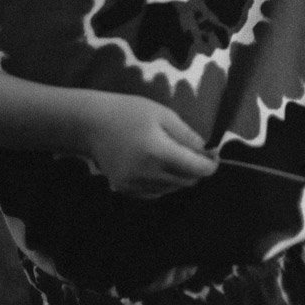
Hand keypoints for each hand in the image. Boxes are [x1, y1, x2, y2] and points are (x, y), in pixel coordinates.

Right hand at [84, 95, 218, 197]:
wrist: (90, 124)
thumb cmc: (128, 112)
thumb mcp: (162, 114)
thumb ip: (186, 134)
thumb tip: (206, 149)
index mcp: (158, 152)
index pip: (195, 169)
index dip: (210, 165)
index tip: (214, 156)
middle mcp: (148, 173)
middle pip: (186, 181)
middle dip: (197, 170)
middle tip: (199, 155)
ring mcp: (135, 184)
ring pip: (172, 189)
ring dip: (181, 177)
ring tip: (179, 159)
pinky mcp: (125, 188)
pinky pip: (155, 193)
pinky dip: (164, 184)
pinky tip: (161, 169)